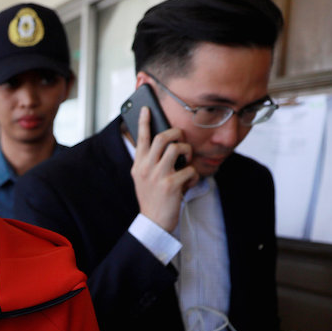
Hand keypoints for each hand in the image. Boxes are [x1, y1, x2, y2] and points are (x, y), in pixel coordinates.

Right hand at [130, 106, 197, 233]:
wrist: (153, 222)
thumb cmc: (153, 197)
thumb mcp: (144, 178)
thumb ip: (150, 162)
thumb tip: (167, 144)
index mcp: (138, 165)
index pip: (141, 139)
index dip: (144, 122)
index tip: (146, 109)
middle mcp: (145, 168)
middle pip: (162, 138)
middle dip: (177, 134)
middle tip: (181, 139)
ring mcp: (158, 176)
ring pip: (177, 148)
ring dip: (187, 152)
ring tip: (186, 161)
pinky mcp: (171, 185)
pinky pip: (189, 170)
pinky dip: (193, 176)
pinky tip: (188, 183)